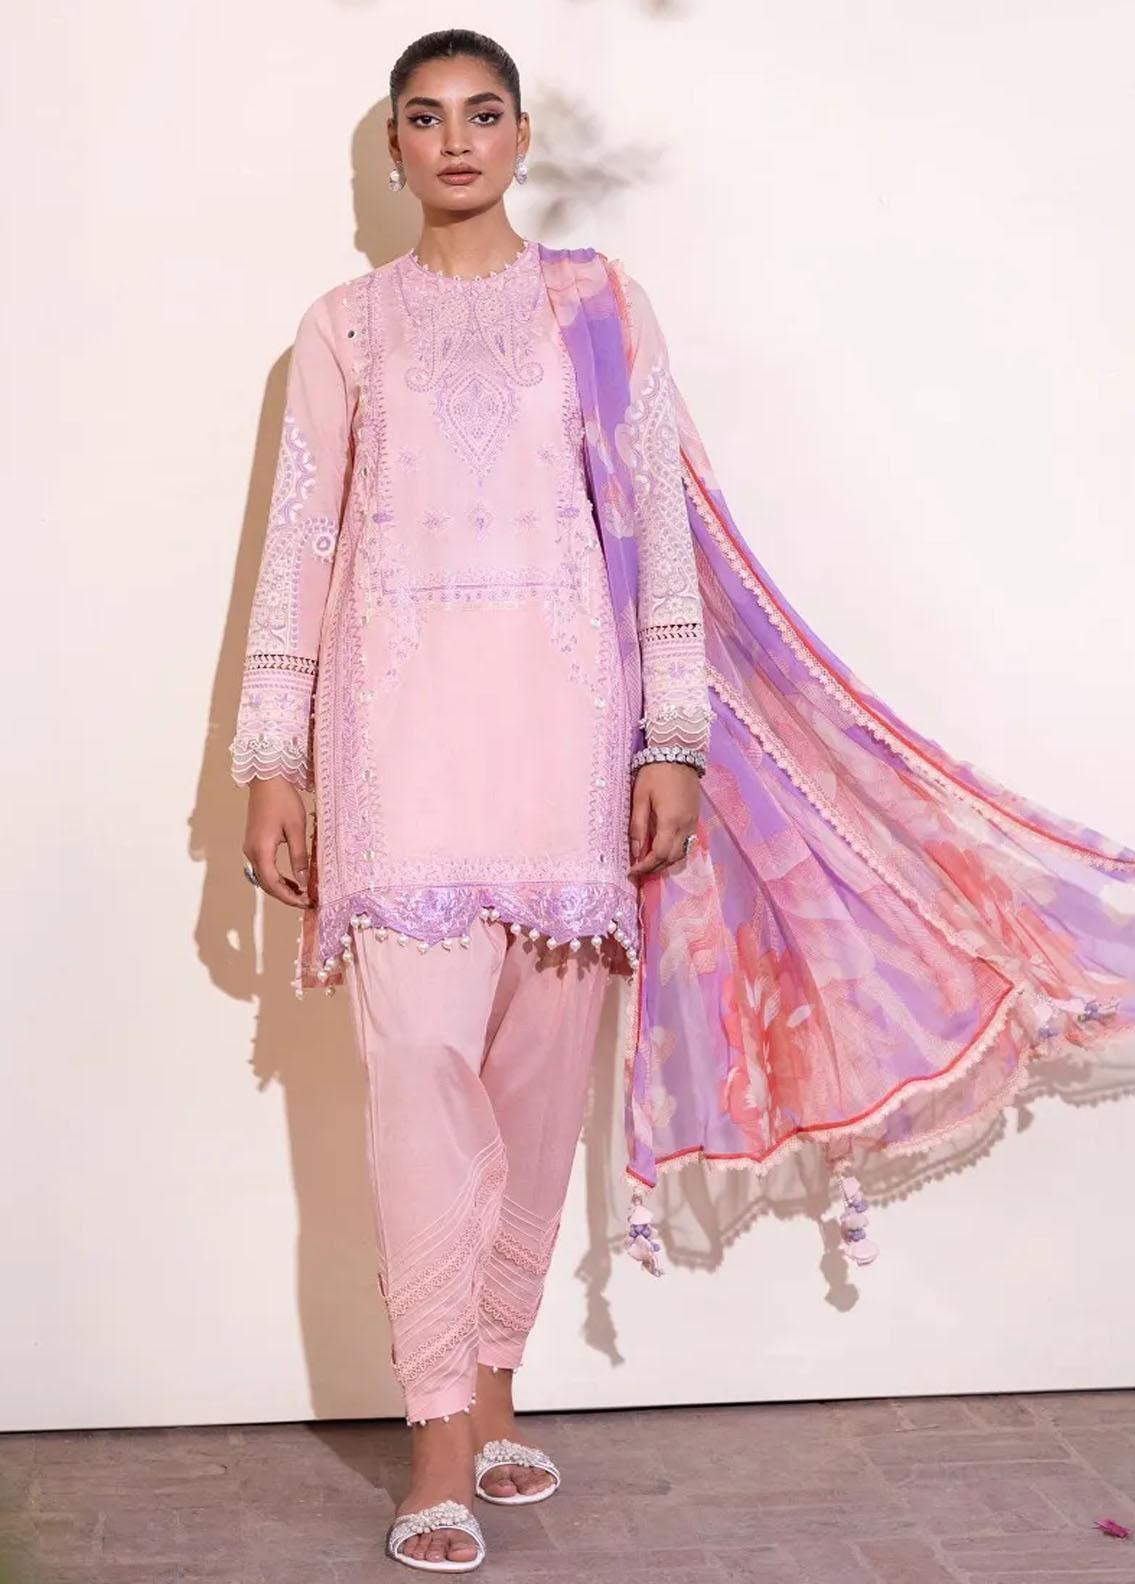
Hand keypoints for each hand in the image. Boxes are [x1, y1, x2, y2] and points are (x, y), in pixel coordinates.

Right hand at [242, 777, 311, 907]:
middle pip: (266, 884)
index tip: (306, 902)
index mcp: (261, 850)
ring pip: (263, 877)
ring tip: (301, 892)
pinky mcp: (253, 842)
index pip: (273, 884)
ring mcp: (250, 847)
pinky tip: (290, 878)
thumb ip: (299, 857)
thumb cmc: (283, 800)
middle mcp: (251, 852)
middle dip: (286, 896)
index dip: (289, 897)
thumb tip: (303, 881)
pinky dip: (276, 877)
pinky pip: (263, 867)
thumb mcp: (297, 829)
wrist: (267, 779)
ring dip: (281, 887)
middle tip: (306, 901)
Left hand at [627, 761, 700, 878]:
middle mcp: (685, 826)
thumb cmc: (655, 773)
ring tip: (649, 863)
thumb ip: (637, 826)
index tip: (632, 872)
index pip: (659, 855)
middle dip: (655, 868)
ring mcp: (693, 823)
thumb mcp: (640, 797)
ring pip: (681, 853)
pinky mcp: (695, 818)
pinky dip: (674, 852)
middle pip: (672, 858)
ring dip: (666, 862)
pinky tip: (662, 850)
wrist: (679, 753)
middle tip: (638, 871)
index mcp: (671, 822)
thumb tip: (634, 852)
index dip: (645, 867)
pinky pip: (686, 844)